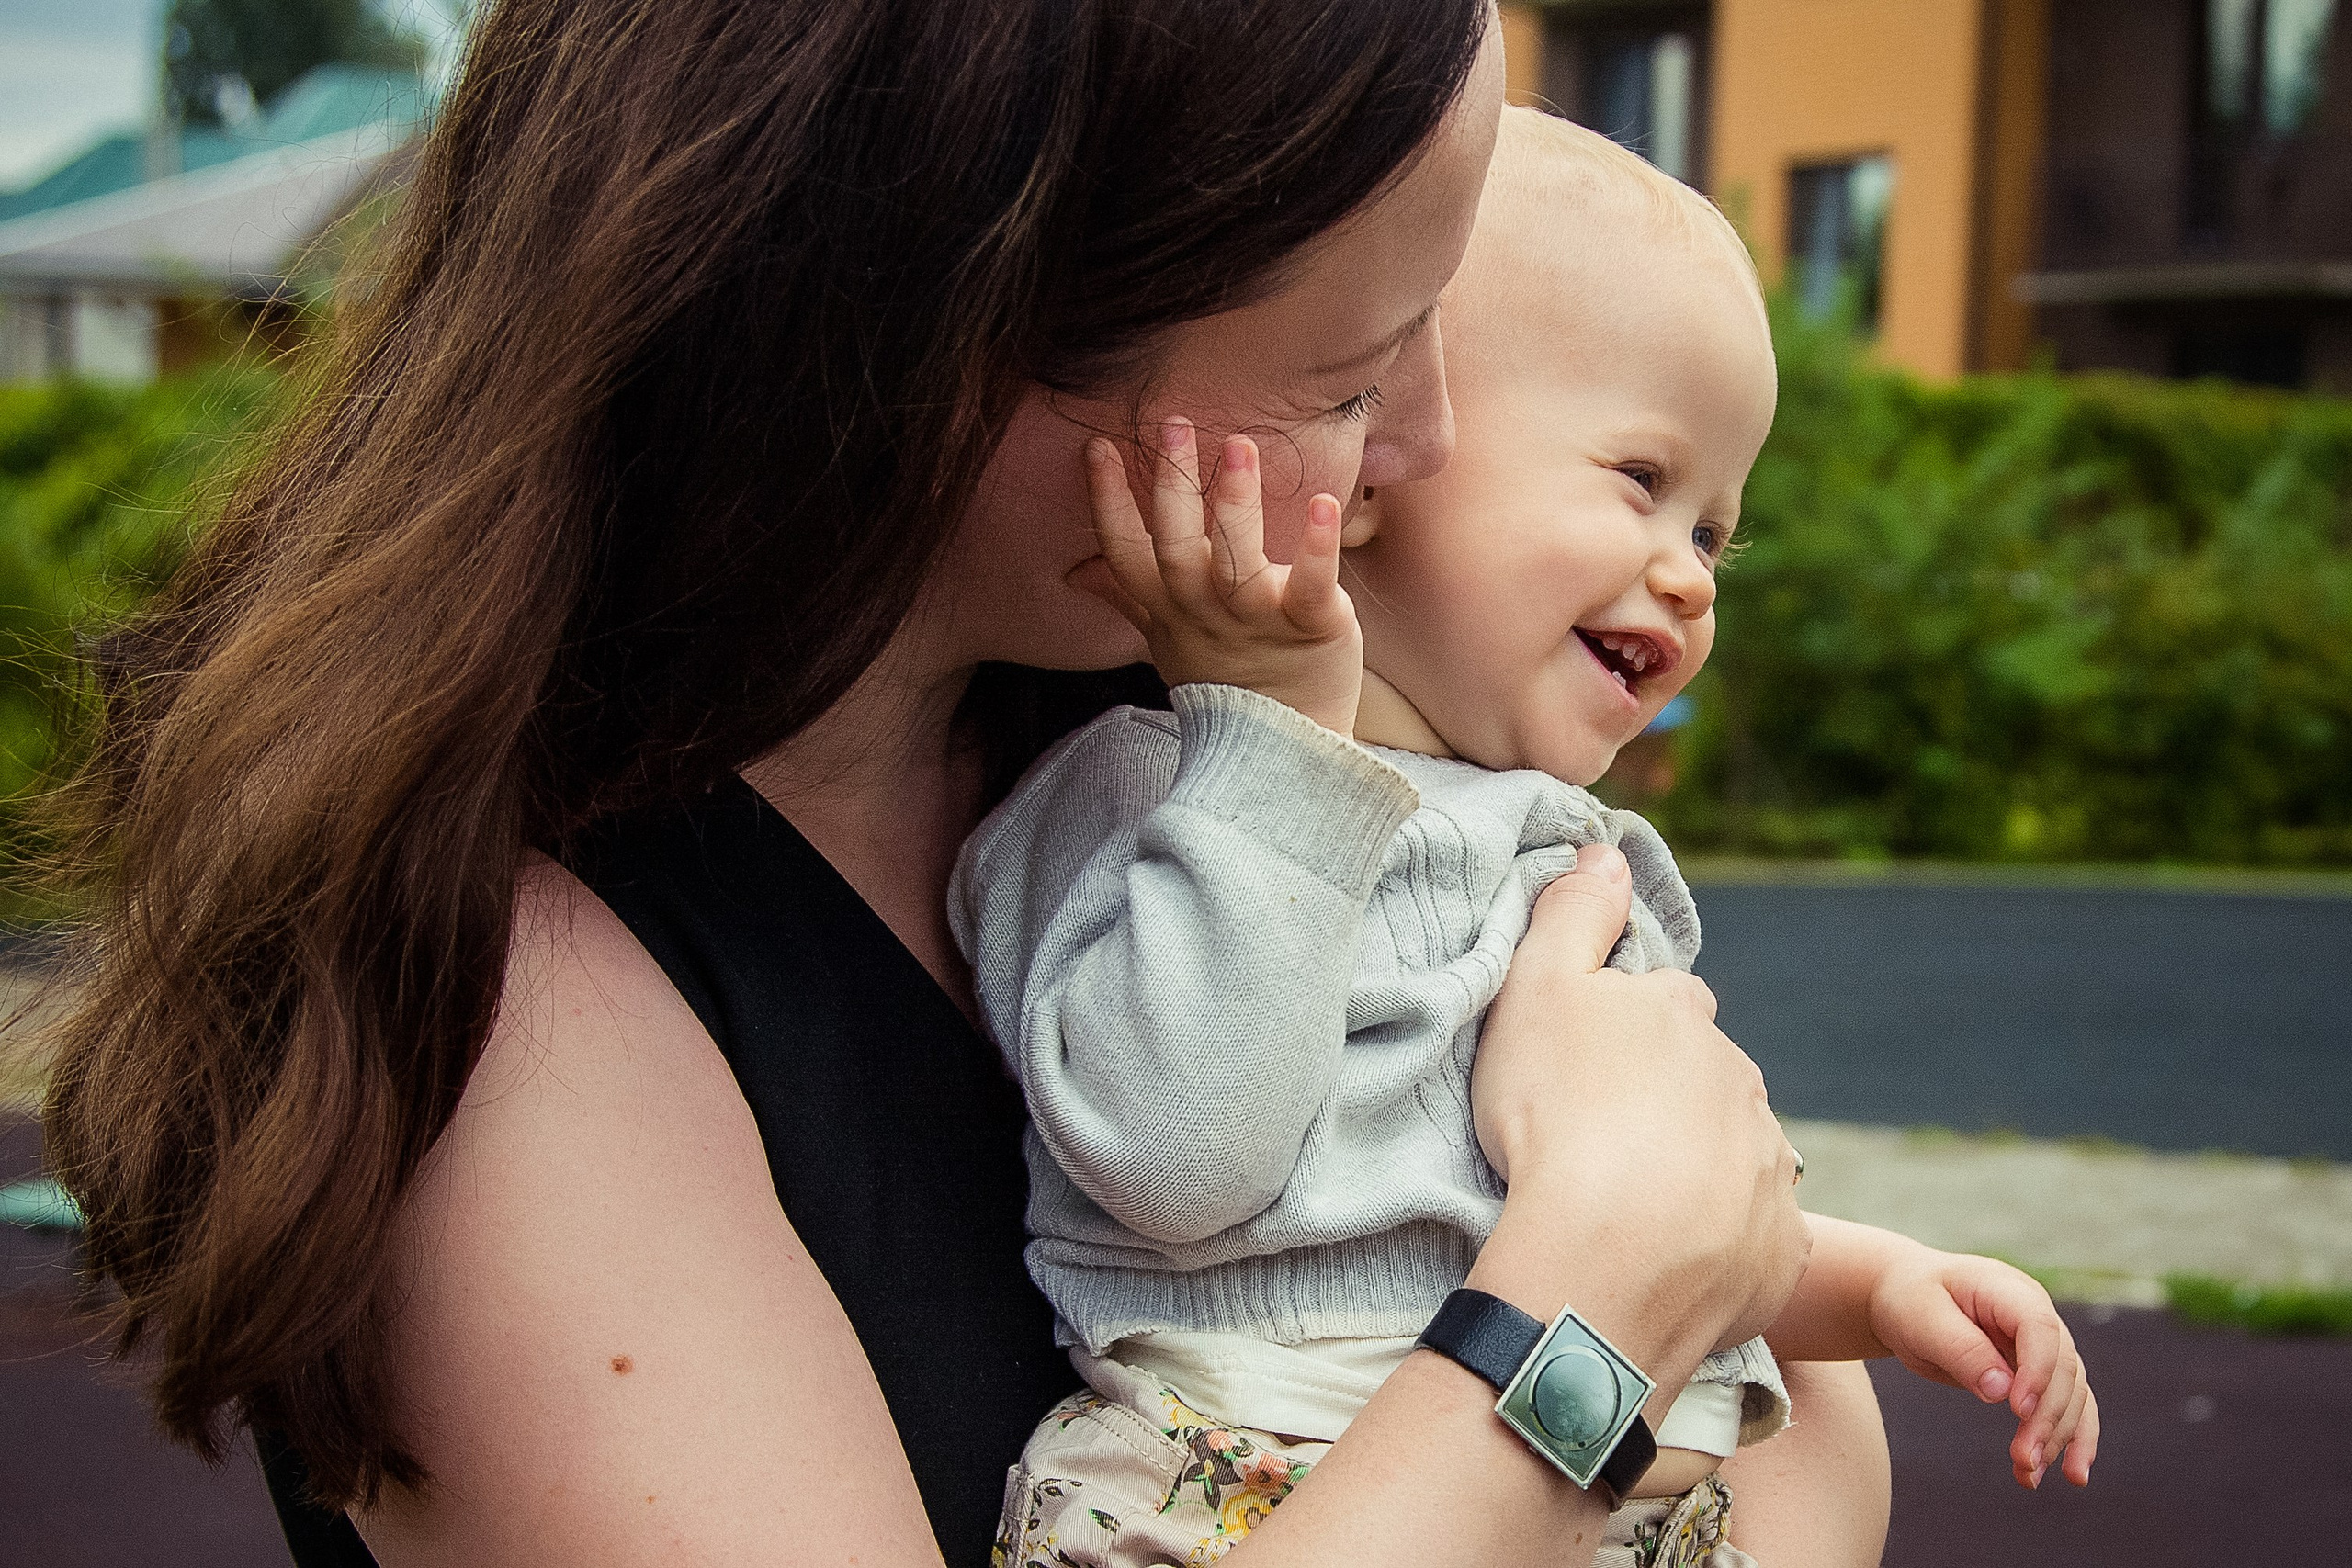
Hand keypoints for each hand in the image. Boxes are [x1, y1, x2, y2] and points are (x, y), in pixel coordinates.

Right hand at [1076, 419, 1362, 734]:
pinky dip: (1317, 547)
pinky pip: (1311, 586)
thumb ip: (1127, 596)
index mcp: (1168, 608)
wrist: (1285, 745)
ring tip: (1237, 446)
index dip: (1107, 502)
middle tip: (1172, 423)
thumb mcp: (1166, 639)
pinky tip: (1327, 505)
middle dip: (1171, 486)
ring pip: (1237, 562)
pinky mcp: (1311, 625)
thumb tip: (1077, 570)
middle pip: (1177, 548)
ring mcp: (1257, 619)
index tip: (1097, 446)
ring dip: (1235, 504)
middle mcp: (1205, 612)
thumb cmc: (1225, 679)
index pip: (1125, 552)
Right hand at [1467, 845, 1808, 1371]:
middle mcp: (1742, 1082)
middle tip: (1593, 1142)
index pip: (1662, 1002)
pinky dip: (1715, 1243)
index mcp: (1684, 1016)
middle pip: (1701, 1080)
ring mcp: (1767, 1169)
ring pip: (1730, 1155)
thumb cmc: (1554, 1117)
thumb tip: (1605, 851)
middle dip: (1662, 1101)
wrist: (1602, 1263)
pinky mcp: (1776, 1250)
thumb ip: (1573, 915)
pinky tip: (1665, 1259)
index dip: (1619, 1029)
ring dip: (1690, 1170)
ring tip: (1624, 1208)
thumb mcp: (1535, 991)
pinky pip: (1749, 1238)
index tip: (1577, 1068)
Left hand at [1868, 1249, 2099, 1489]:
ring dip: (2058, 1437)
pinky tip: (2071, 1475)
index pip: (2040, 1328)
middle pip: (2062, 1369)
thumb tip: (2001, 1391)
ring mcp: (2042, 1346)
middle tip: (2023, 1458)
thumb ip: (1960, 1350)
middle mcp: (2037, 1316)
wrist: (1902, 1297)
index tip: (2018, 1411)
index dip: (2037, 1370)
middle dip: (2047, 1418)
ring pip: (2072, 1394)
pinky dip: (2068, 1439)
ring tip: (2029, 1476)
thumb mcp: (1921, 1317)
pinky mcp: (2036, 1374)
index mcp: (2009, 1291)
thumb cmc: (1908, 1300)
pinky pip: (2067, 1407)